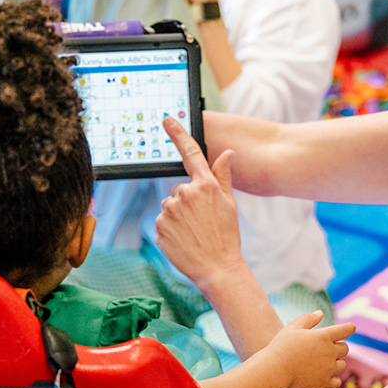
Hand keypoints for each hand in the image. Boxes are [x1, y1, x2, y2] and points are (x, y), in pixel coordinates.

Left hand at [154, 116, 243, 286]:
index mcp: (205, 185)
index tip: (167, 120)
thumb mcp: (229, 203)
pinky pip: (163, 221)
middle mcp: (185, 194)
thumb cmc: (227, 235)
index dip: (178, 134)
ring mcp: (170, 210)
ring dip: (178, 215)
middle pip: (179, 189)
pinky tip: (184, 239)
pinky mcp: (159, 226)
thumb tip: (227, 153)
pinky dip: (171, 229)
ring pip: (170, 205)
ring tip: (194, 232)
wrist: (218, 268)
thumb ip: (223, 176)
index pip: (191, 153)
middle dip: (188, 201)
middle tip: (203, 220)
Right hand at [264, 310, 354, 387]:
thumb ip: (308, 319)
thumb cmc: (281, 346)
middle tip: (324, 348)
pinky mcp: (324, 384)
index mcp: (324, 336)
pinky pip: (337, 382)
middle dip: (337, 347)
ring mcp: (328, 369)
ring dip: (336, 363)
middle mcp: (330, 352)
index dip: (349, 327)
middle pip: (344, 349)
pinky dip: (333, 379)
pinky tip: (324, 376)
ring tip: (322, 363)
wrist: (274, 370)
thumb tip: (320, 313)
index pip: (345, 330)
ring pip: (342, 365)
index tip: (351, 327)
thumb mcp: (293, 327)